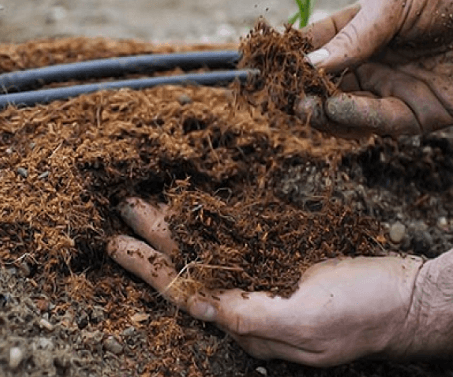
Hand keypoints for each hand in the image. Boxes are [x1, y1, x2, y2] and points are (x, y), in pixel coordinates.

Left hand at [108, 198, 438, 366]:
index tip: (118, 244)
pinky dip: (211, 221)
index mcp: (246, 320)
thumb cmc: (365, 313)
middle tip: (126, 206)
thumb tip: (203, 307)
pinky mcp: (280, 257)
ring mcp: (262, 276)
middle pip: (189, 265)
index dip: (148, 269)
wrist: (406, 297)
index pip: (183, 293)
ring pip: (208, 248)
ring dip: (177, 226)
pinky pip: (235, 237)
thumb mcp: (308, 322)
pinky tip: (196, 207)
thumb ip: (252, 316)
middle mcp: (247, 298)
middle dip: (154, 238)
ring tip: (149, 202)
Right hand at [296, 0, 452, 136]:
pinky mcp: (416, 114)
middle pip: (325, 84)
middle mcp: (373, 63)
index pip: (316, 46)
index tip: (264, 66)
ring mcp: (392, 90)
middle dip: (301, 90)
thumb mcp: (396, 1)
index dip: (290, 56)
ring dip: (321, 110)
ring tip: (303, 104)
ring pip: (344, 110)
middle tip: (281, 94)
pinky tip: (333, 108)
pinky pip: (378, 121)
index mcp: (363, 29)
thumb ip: (353, 34)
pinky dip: (353, 117)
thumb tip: (309, 63)